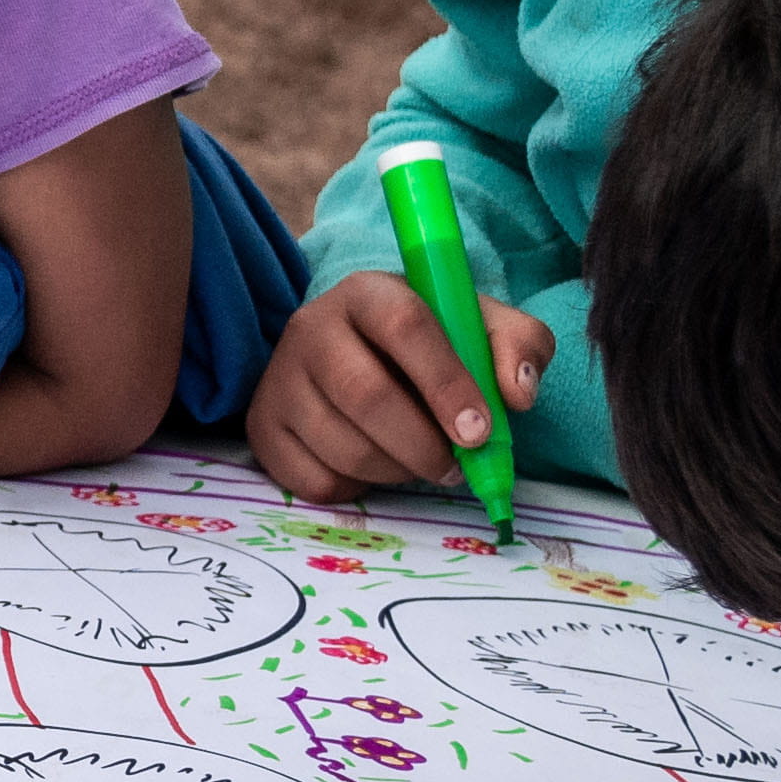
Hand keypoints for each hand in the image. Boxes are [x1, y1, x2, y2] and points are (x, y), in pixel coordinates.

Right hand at [239, 268, 538, 507]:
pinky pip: (315, 481)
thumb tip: (518, 394)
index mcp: (368, 292)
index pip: (406, 327)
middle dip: (423, 444)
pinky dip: (358, 489)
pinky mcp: (262, 429)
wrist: (361, 354)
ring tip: (421, 462)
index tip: (480, 433)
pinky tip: (375, 467)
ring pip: (342, 446)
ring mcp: (279, 380)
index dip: (447, 384)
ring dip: (397, 471)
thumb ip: (518, 346)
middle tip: (457, 467)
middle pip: (365, 394)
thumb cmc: (429, 344)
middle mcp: (311, 327)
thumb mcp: (481, 327)